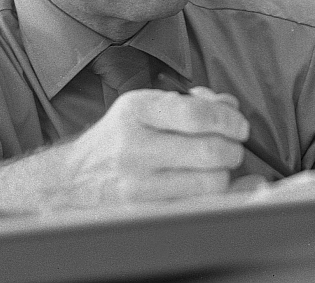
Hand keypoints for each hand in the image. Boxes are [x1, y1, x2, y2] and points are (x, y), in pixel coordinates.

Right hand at [62, 86, 249, 205]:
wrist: (75, 178)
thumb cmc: (122, 134)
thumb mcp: (149, 104)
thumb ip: (194, 101)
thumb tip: (231, 108)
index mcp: (137, 110)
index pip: (196, 114)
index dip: (228, 119)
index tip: (239, 125)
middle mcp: (134, 147)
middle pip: (208, 151)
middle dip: (233, 148)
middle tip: (234, 146)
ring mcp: (137, 185)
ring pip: (208, 183)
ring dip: (224, 174)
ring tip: (217, 166)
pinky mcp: (144, 212)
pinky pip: (197, 206)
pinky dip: (215, 196)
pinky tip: (214, 186)